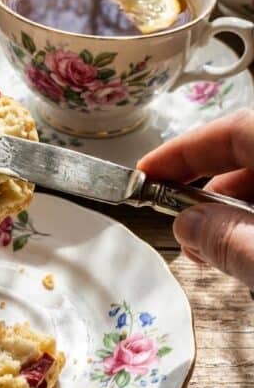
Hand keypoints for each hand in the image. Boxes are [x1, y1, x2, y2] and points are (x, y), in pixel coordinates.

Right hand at [138, 109, 253, 286]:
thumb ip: (229, 240)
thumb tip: (189, 226)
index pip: (231, 130)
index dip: (183, 151)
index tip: (144, 174)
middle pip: (246, 158)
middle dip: (208, 194)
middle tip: (181, 229)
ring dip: (234, 217)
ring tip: (214, 254)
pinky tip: (247, 256)